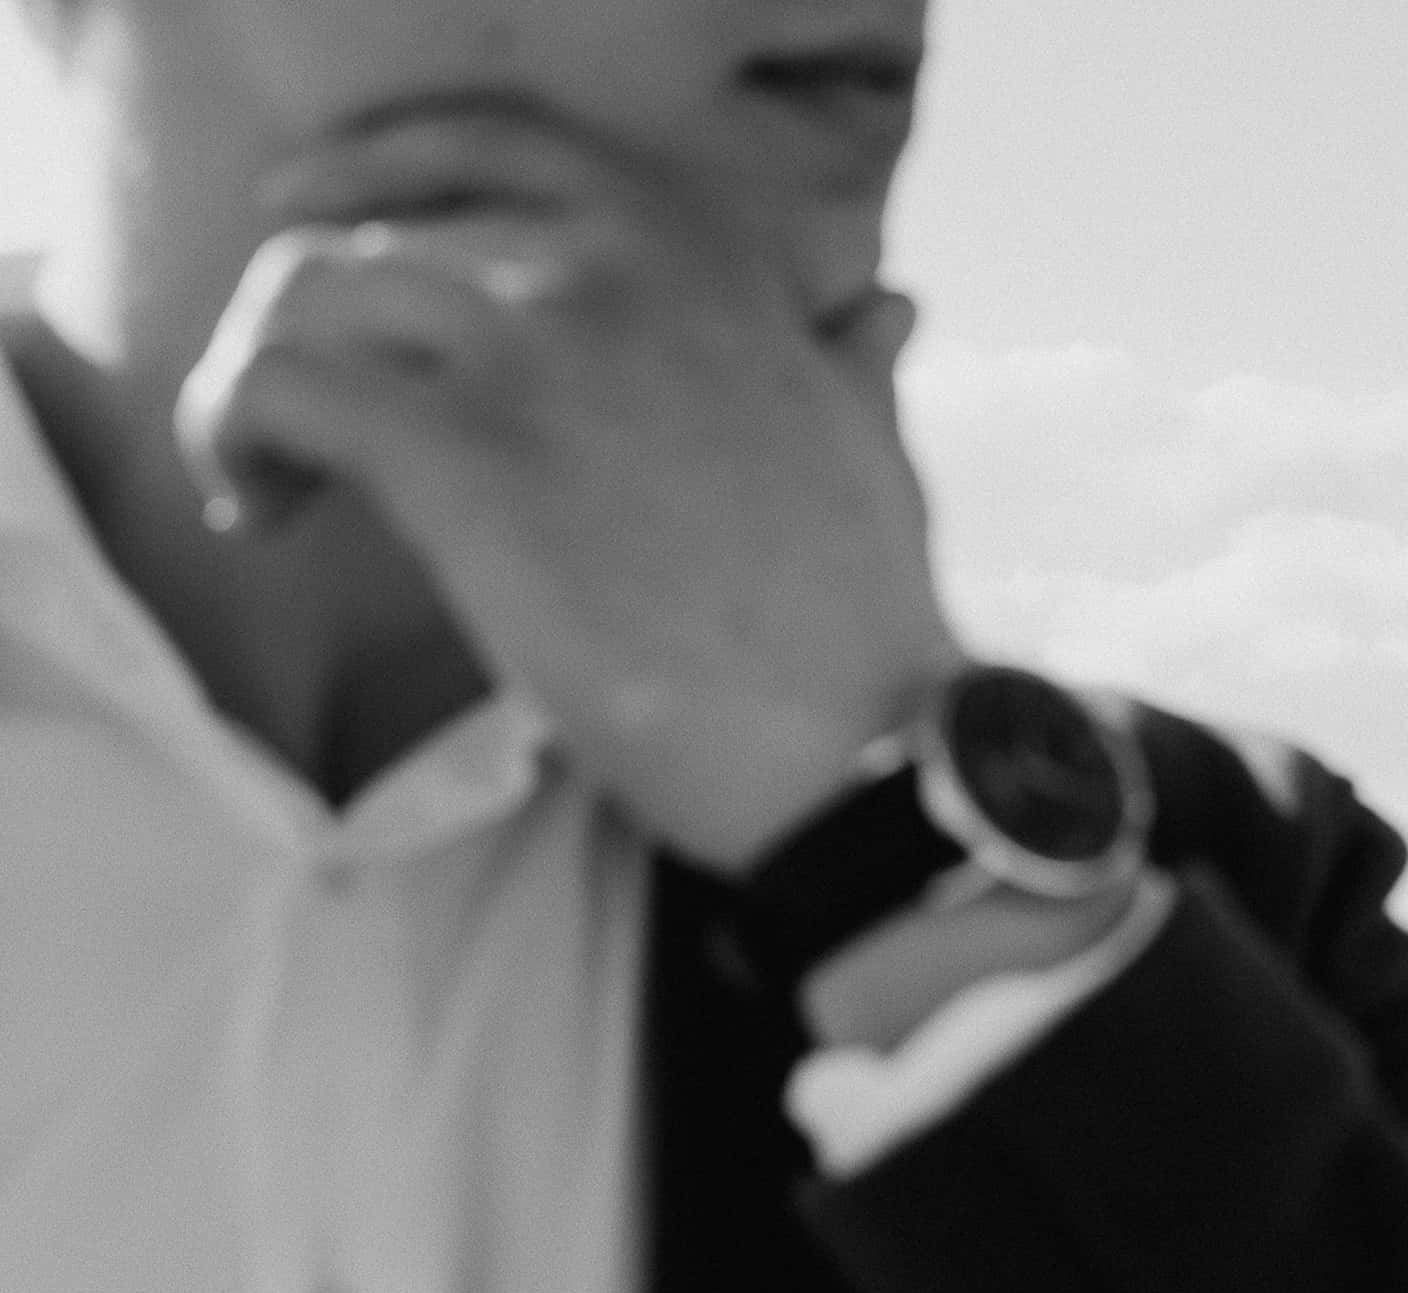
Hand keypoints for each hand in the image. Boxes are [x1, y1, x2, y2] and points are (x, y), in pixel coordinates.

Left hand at [174, 102, 961, 869]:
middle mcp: (611, 269)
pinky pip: (278, 389)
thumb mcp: (870, 445)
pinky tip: (266, 513)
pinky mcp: (466, 459)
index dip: (384, 183)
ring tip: (280, 482)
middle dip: (312, 319)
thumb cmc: (865, 619)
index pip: (495, 149)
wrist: (856, 741)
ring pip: (307, 294)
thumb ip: (847, 358)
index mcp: (703, 254)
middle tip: (306, 421)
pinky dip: (238, 439)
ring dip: (263, 381)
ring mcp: (535, 356)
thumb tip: (883, 310)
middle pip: (377, 225)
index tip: (324, 236)